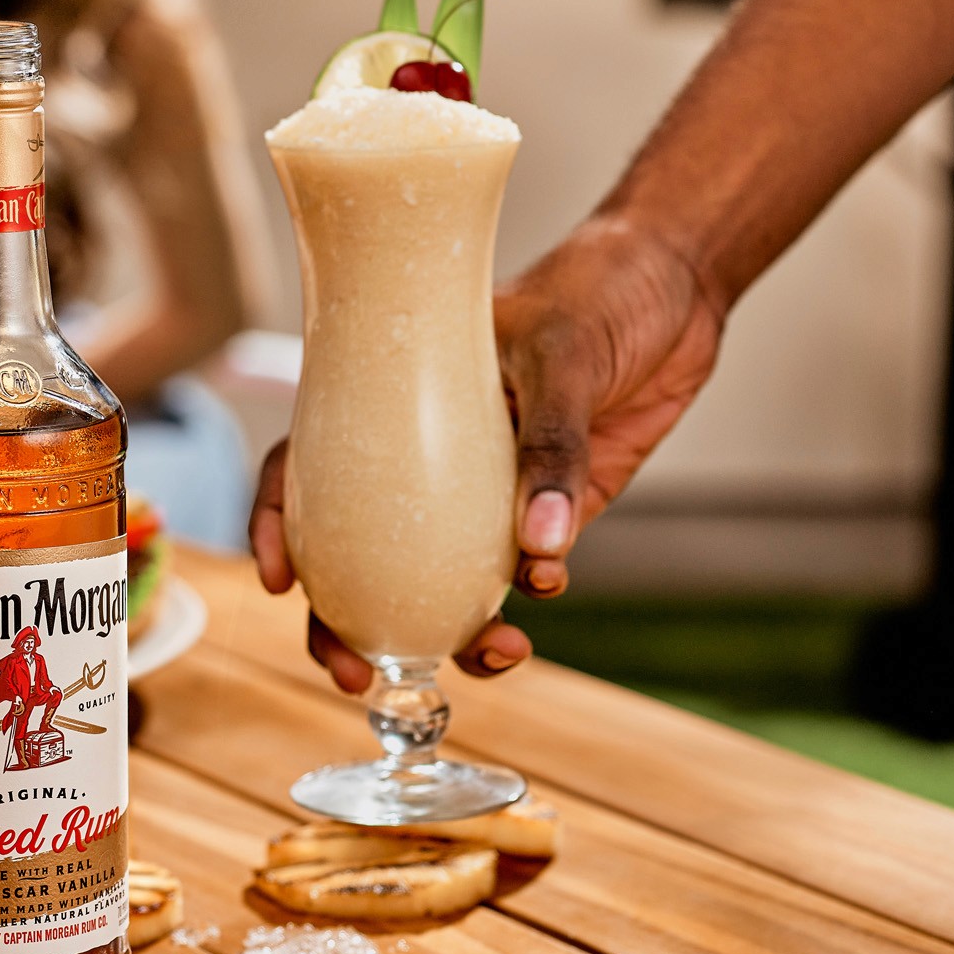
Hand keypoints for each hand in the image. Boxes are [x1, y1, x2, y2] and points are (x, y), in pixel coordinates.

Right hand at [249, 213, 725, 693]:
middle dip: (350, 622)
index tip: (279, 582)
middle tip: (356, 673)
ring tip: (491, 655)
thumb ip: (551, 450)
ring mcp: (491, 483)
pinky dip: (534, 588)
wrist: (676, 280)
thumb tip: (538, 554)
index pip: (311, 462)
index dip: (277, 520)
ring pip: (448, 577)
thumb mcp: (561, 355)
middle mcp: (434, 450)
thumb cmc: (597, 287)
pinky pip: (529, 568)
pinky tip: (548, 584)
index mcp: (398, 396)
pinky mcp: (556, 502)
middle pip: (367, 547)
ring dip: (457, 632)